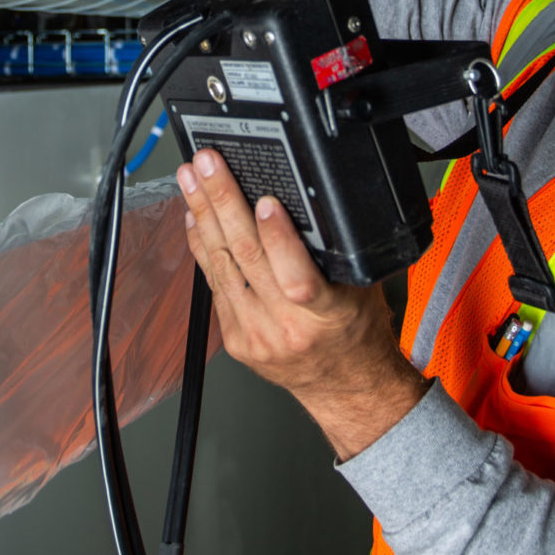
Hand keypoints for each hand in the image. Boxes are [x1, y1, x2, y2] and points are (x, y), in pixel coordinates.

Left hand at [176, 148, 429, 459]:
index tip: (266, 201)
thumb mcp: (362, 289)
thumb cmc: (356, 334)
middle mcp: (286, 327)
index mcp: (327, 315)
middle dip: (223, 203)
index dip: (278, 237)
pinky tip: (196, 219)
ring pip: (222, 265)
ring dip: (203, 216)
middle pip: (247, 257)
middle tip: (207, 167)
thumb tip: (306, 201)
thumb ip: (335, 252)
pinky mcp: (235, 339)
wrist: (344, 387)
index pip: (297, 275)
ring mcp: (255, 335)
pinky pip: (214, 284)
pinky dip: (203, 247)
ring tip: (192, 181)